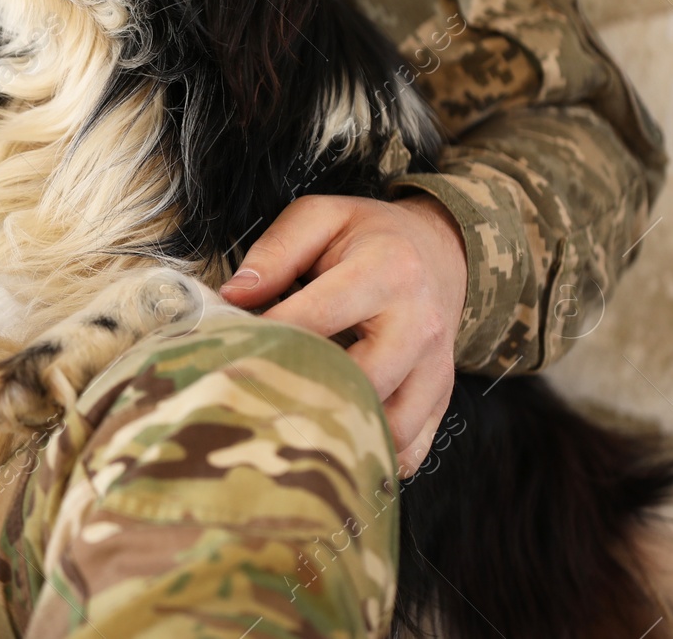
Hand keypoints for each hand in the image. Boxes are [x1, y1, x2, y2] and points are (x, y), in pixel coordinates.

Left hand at [219, 194, 467, 476]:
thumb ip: (275, 251)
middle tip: (255, 396)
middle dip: (302, 393)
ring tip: (288, 424)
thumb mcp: (321, 217)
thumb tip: (234, 297)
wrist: (438, 252)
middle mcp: (420, 324)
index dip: (270, 337)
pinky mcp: (440, 400)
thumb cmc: (368, 236)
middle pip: (360, 381)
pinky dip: (370, 455)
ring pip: (388, 427)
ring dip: (336, 434)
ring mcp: (436, 369)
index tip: (232, 348)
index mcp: (388, 271)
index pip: (318, 317)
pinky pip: (409, 449)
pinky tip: (331, 443)